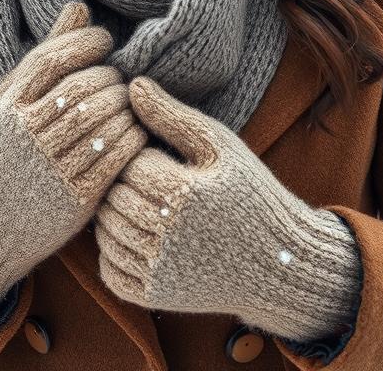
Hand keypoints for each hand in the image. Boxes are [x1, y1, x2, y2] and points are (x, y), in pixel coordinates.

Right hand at [0, 1, 147, 309]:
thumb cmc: (2, 155)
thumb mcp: (7, 104)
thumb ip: (44, 57)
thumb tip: (79, 8)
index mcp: (7, 110)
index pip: (51, 60)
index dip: (84, 43)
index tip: (104, 40)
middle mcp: (24, 137)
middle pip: (80, 89)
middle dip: (108, 75)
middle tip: (118, 76)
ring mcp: (48, 169)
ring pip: (99, 120)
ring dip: (123, 103)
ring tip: (127, 100)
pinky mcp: (73, 199)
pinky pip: (113, 156)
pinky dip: (131, 136)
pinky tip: (134, 129)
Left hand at [94, 75, 361, 341]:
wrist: (277, 261)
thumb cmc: (250, 192)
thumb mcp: (219, 145)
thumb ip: (172, 115)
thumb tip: (132, 84)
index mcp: (181, 194)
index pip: (128, 163)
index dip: (139, 152)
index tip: (158, 152)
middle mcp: (165, 237)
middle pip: (113, 197)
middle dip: (125, 182)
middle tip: (149, 176)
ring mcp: (158, 271)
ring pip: (105, 232)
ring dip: (115, 213)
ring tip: (144, 200)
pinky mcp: (155, 298)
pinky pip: (109, 270)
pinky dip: (113, 250)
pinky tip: (137, 233)